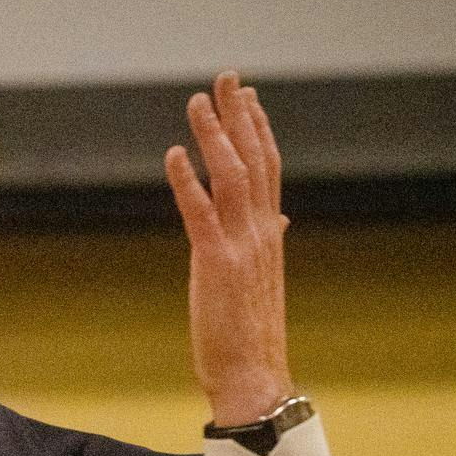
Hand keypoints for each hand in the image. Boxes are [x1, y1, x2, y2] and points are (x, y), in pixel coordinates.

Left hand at [164, 71, 295, 425]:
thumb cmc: (251, 334)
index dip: (258, 129)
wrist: (254, 377)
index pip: (270, 169)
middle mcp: (261, 233)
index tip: (247, 97)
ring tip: (198, 103)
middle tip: (225, 78)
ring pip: (232, 177)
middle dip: (239, 117)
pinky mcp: (216, 265)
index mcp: (270, 235)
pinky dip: (188, 182)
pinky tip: (174, 154)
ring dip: (215, 136)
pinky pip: (201, 214)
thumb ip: (269, 242)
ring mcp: (241, 247)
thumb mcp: (262, 280)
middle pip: (254, 160)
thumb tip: (281, 219)